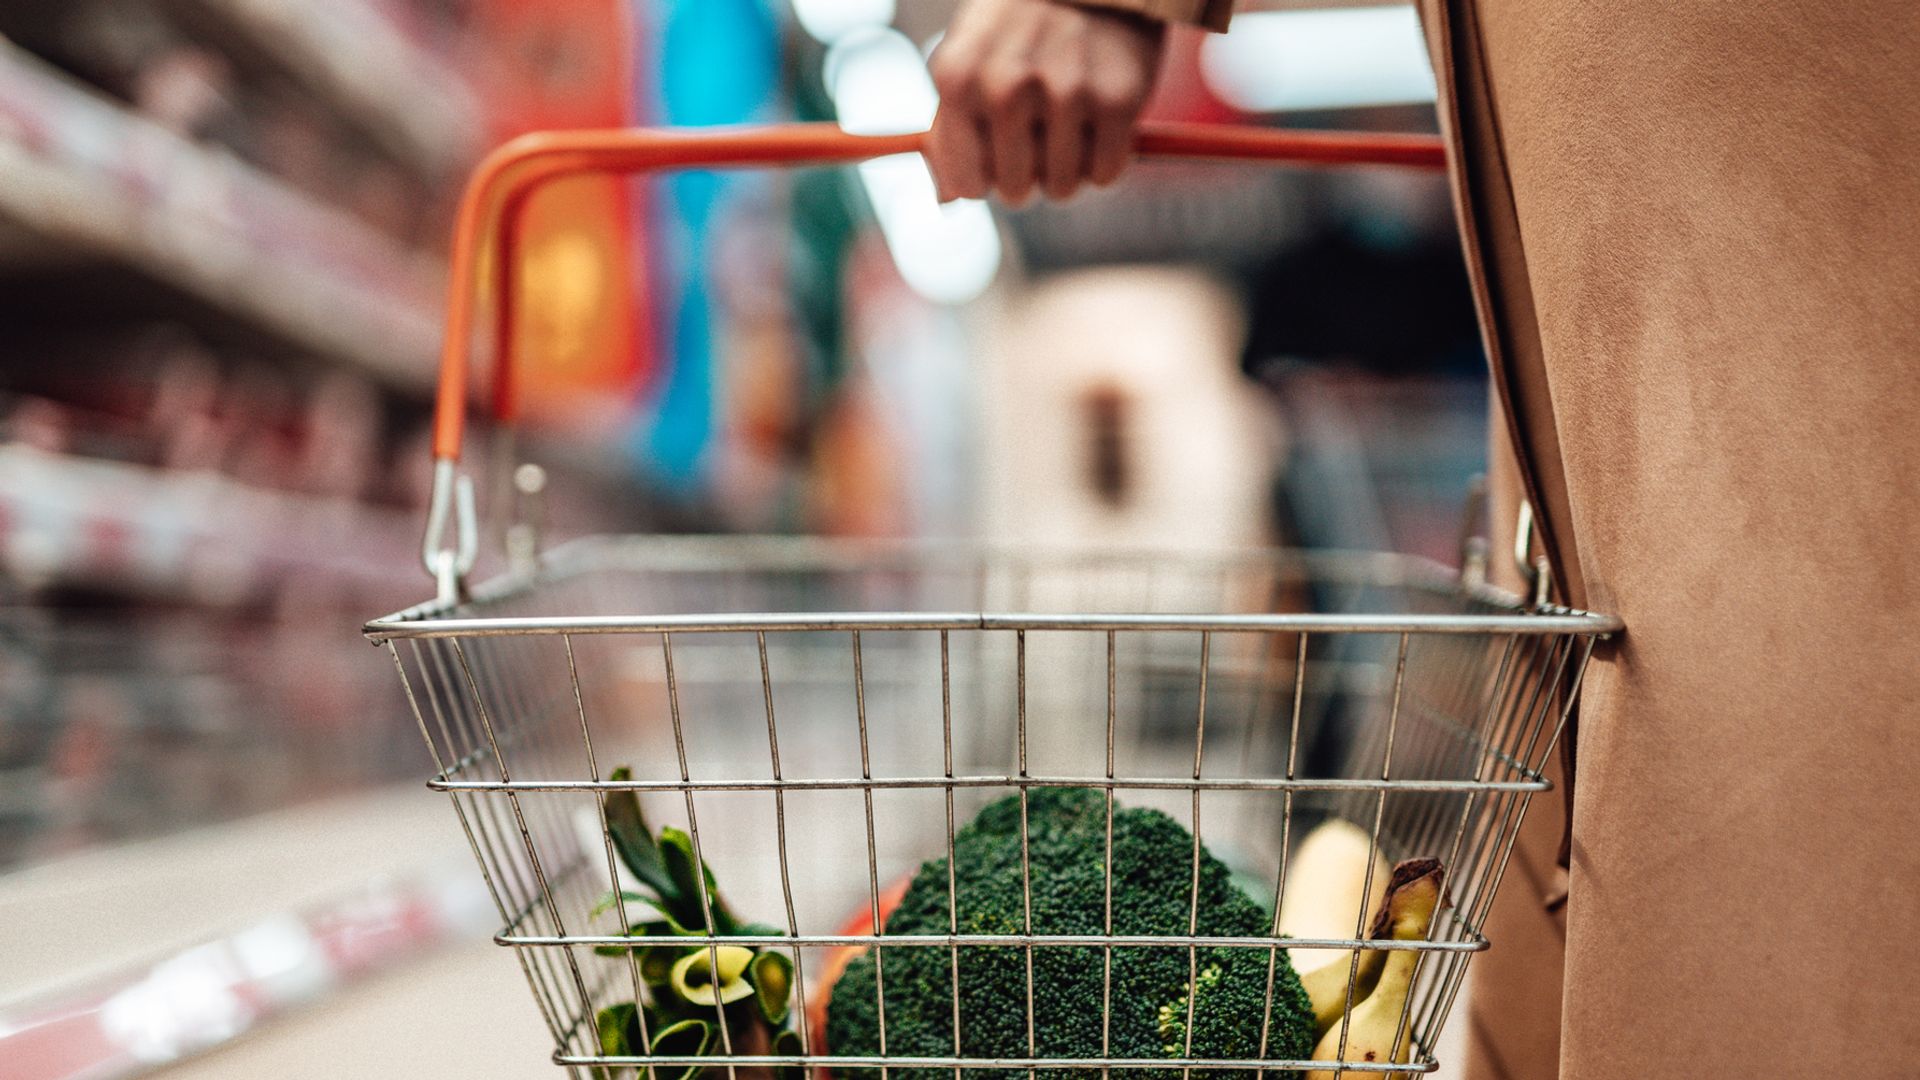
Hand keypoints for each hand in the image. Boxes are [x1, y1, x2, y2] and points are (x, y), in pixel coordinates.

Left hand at [926, 0, 1167, 204]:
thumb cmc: (1018, 25)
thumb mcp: (969, 60)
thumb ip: (951, 129)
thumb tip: (947, 200)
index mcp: (958, 79)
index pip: (965, 181)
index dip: (984, 179)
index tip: (997, 161)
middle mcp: (1007, 86)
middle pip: (1014, 190)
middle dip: (1028, 176)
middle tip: (1040, 140)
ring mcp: (1065, 91)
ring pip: (1062, 188)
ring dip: (1068, 171)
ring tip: (1070, 127)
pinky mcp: (1117, 99)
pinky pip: (1105, 174)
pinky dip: (1106, 161)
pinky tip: (1100, 124)